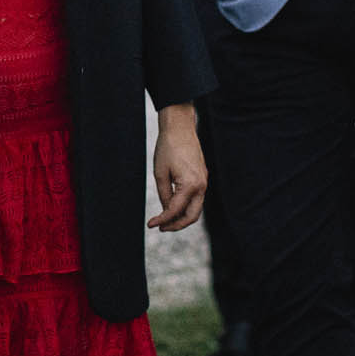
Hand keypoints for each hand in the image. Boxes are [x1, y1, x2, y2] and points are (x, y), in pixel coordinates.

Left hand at [148, 104, 206, 231]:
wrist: (180, 127)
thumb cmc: (168, 147)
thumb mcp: (160, 173)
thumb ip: (164, 194)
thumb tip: (166, 210)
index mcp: (190, 185)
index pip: (175, 210)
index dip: (162, 220)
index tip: (150, 225)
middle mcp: (201, 185)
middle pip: (192, 216)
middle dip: (176, 225)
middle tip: (161, 227)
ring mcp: (204, 181)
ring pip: (196, 208)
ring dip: (182, 216)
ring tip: (166, 219)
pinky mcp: (202, 177)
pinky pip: (196, 198)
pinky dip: (186, 205)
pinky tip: (173, 205)